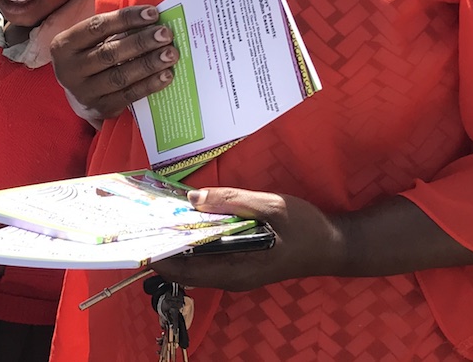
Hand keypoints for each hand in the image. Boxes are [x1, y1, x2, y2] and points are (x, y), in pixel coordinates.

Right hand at [49, 5, 176, 120]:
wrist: (77, 93)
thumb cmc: (90, 55)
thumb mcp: (89, 40)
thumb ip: (113, 29)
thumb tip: (151, 19)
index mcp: (64, 45)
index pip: (97, 27)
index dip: (126, 19)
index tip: (153, 13)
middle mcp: (69, 70)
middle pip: (109, 53)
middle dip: (141, 42)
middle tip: (165, 34)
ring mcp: (83, 93)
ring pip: (120, 76)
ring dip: (148, 64)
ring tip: (170, 54)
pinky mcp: (99, 109)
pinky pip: (128, 96)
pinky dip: (149, 85)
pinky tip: (166, 75)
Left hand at [151, 187, 342, 291]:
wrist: (335, 245)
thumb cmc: (306, 229)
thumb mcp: (272, 207)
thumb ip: (233, 201)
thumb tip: (194, 198)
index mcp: (237, 269)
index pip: (187, 270)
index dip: (160, 255)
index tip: (138, 237)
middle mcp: (231, 276)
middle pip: (186, 266)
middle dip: (163, 245)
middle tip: (140, 219)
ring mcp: (235, 270)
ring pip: (196, 260)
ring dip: (177, 239)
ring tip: (156, 214)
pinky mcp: (240, 261)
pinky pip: (209, 252)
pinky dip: (194, 236)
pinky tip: (187, 214)